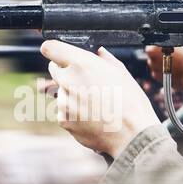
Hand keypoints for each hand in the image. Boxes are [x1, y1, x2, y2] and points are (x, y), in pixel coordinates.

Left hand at [42, 41, 161, 157]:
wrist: (132, 135)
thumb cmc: (130, 103)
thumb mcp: (121, 72)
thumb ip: (103, 58)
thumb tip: (98, 52)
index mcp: (81, 64)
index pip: (50, 48)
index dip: (56, 51)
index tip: (61, 55)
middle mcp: (67, 81)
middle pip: (54, 69)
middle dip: (67, 72)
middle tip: (87, 82)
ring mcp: (63, 102)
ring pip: (61, 92)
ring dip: (73, 95)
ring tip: (96, 104)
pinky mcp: (63, 120)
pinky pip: (64, 111)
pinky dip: (74, 113)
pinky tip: (92, 116)